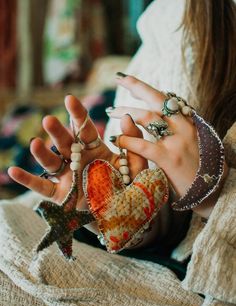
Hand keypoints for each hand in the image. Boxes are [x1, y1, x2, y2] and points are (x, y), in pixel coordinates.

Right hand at [8, 95, 146, 217]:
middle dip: (57, 132)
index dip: (78, 115)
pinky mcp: (61, 195)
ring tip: (35, 143)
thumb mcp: (137, 164)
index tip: (70, 99)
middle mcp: (79, 159)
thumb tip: (126, 117)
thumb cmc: (130, 186)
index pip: (85, 129)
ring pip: (52, 162)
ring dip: (42, 153)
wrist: (126, 212)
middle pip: (65, 143)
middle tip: (49, 120)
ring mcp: (68, 177)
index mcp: (95, 149)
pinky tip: (13, 171)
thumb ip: (133, 142)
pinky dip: (27, 180)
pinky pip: (42, 187)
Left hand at [108, 75, 227, 217]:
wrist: (213, 190)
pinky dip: (128, 141)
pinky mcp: (170, 159)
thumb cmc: (199, 167)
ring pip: (149, 118)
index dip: (147, 89)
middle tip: (120, 78)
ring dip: (127, 112)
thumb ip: (178, 129)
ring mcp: (177, 142)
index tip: (130, 82)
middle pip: (158, 99)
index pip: (167, 99)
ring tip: (112, 112)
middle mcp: (184, 127)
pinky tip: (118, 140)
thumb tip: (161, 117)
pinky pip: (144, 145)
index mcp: (189, 122)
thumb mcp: (192, 142)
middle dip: (137, 86)